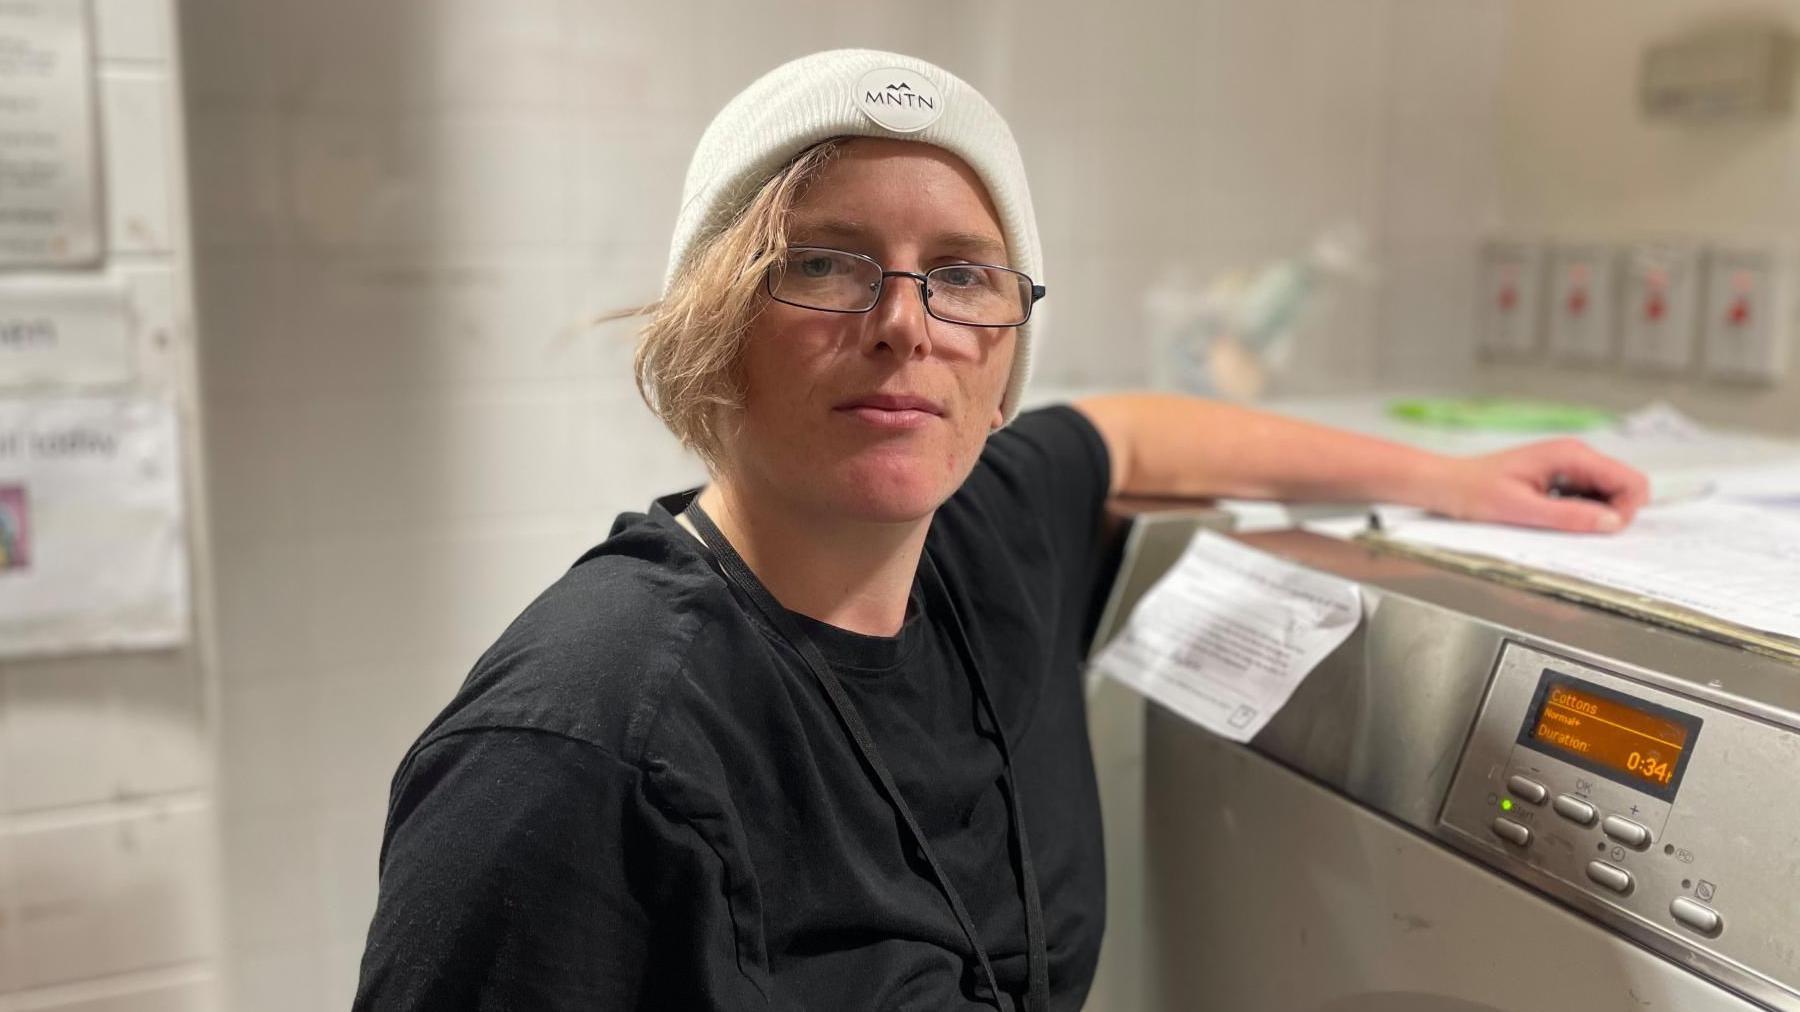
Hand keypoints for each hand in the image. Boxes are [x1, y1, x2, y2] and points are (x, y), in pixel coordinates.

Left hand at [1435, 438, 1649, 532]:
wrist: (1448, 484)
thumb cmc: (1477, 493)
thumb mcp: (1523, 510)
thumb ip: (1570, 516)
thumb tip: (1613, 523)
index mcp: (1572, 455)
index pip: (1631, 481)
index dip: (1625, 511)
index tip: (1599, 531)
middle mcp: (1576, 454)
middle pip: (1625, 486)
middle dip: (1613, 513)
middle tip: (1575, 530)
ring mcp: (1570, 464)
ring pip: (1609, 493)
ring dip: (1595, 514)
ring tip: (1556, 521)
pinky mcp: (1561, 476)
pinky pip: (1589, 495)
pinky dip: (1581, 511)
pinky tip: (1551, 517)